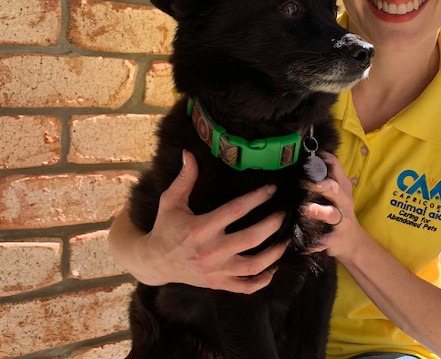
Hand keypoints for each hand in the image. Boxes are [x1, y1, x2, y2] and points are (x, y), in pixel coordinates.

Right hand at [133, 150, 287, 292]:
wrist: (154, 263)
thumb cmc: (165, 228)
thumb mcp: (170, 202)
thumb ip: (184, 179)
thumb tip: (189, 154)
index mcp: (201, 228)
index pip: (236, 210)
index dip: (257, 198)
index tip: (272, 189)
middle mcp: (210, 251)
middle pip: (251, 238)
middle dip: (272, 224)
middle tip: (284, 214)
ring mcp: (216, 271)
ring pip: (254, 265)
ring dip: (274, 254)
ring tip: (285, 240)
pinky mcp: (218, 284)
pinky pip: (246, 286)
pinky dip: (263, 280)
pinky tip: (273, 267)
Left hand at [301, 151, 359, 259]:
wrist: (353, 241)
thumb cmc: (339, 212)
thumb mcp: (337, 193)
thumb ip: (325, 178)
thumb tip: (303, 159)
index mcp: (343, 186)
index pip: (335, 167)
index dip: (323, 160)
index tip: (307, 156)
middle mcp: (345, 200)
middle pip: (333, 188)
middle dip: (318, 184)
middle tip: (301, 182)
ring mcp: (342, 219)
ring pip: (331, 213)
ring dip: (319, 211)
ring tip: (307, 209)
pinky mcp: (337, 237)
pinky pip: (326, 240)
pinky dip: (315, 243)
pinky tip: (303, 246)